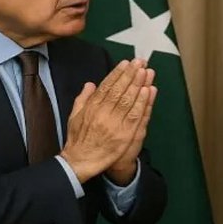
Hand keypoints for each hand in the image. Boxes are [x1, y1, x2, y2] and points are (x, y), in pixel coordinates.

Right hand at [59, 59, 154, 182]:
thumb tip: (90, 83)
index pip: (107, 86)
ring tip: (146, 71)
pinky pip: (135, 115)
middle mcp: (103, 112)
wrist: (80, 162)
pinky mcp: (124, 134)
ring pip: (129, 100)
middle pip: (120, 90)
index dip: (118, 73)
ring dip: (138, 84)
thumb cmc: (78, 138)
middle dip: (131, 74)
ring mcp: (115, 123)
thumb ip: (83, 98)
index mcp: (92, 106)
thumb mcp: (74, 116)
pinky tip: (148, 90)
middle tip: (140, 61)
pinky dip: (142, 102)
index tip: (126, 63)